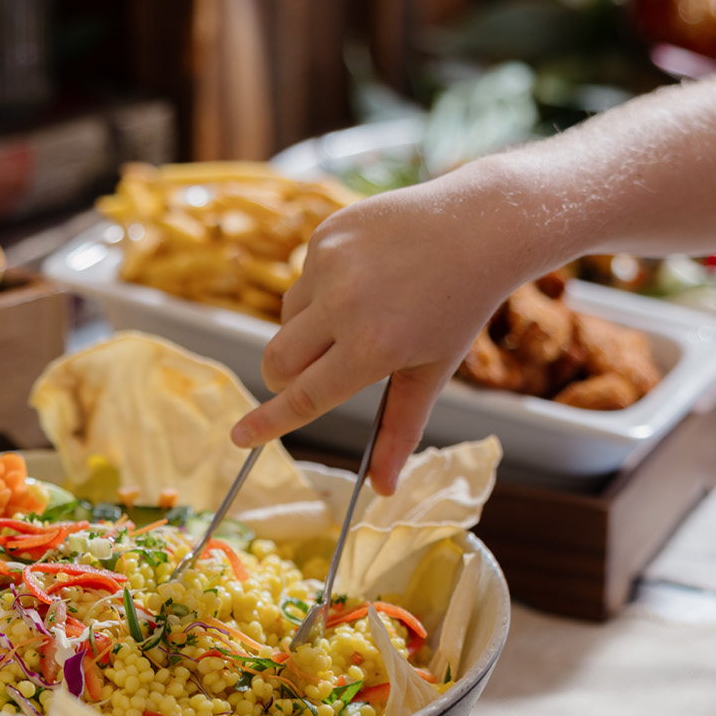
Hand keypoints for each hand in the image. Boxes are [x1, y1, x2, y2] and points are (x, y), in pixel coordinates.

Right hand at [228, 167, 534, 492]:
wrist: (477, 225)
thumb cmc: (458, 307)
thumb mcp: (432, 372)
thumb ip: (401, 430)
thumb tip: (383, 489)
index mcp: (371, 349)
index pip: (303, 397)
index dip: (267, 423)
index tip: (239, 438)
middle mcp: (343, 307)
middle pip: (278, 361)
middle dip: (285, 377)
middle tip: (320, 372)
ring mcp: (330, 266)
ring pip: (287, 320)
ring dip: (309, 330)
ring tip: (363, 312)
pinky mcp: (325, 236)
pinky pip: (302, 281)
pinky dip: (323, 290)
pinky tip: (366, 276)